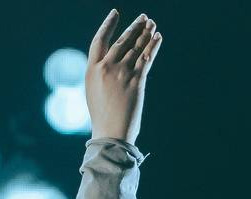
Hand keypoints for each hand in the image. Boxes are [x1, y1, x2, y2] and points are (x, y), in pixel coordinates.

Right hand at [85, 10, 162, 144]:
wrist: (111, 133)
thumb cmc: (103, 117)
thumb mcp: (94, 91)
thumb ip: (102, 73)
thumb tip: (115, 60)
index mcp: (92, 69)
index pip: (100, 39)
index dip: (108, 24)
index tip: (115, 13)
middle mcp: (106, 68)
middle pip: (122, 41)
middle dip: (134, 27)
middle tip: (144, 17)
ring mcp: (122, 74)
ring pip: (136, 48)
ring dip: (146, 34)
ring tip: (152, 24)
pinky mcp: (136, 81)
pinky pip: (147, 59)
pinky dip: (153, 47)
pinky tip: (157, 37)